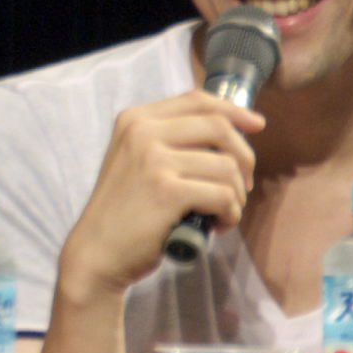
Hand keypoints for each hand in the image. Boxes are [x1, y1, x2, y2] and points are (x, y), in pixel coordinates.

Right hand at [54, 89, 262, 317]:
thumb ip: (168, 141)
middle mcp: (142, 132)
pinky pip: (223, 195)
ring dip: (236, 195)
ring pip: (226, 166)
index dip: (233, 110)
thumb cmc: (123, 212)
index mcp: (135, 120)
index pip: (196, 100)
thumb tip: (228, 132)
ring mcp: (153, 159)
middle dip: (244, 156)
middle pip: (219, 126)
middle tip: (242, 184)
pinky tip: (217, 225)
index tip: (256, 124)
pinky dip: (230, 214)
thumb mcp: (135, 161)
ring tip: (223, 213)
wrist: (96, 253)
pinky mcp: (167, 191)